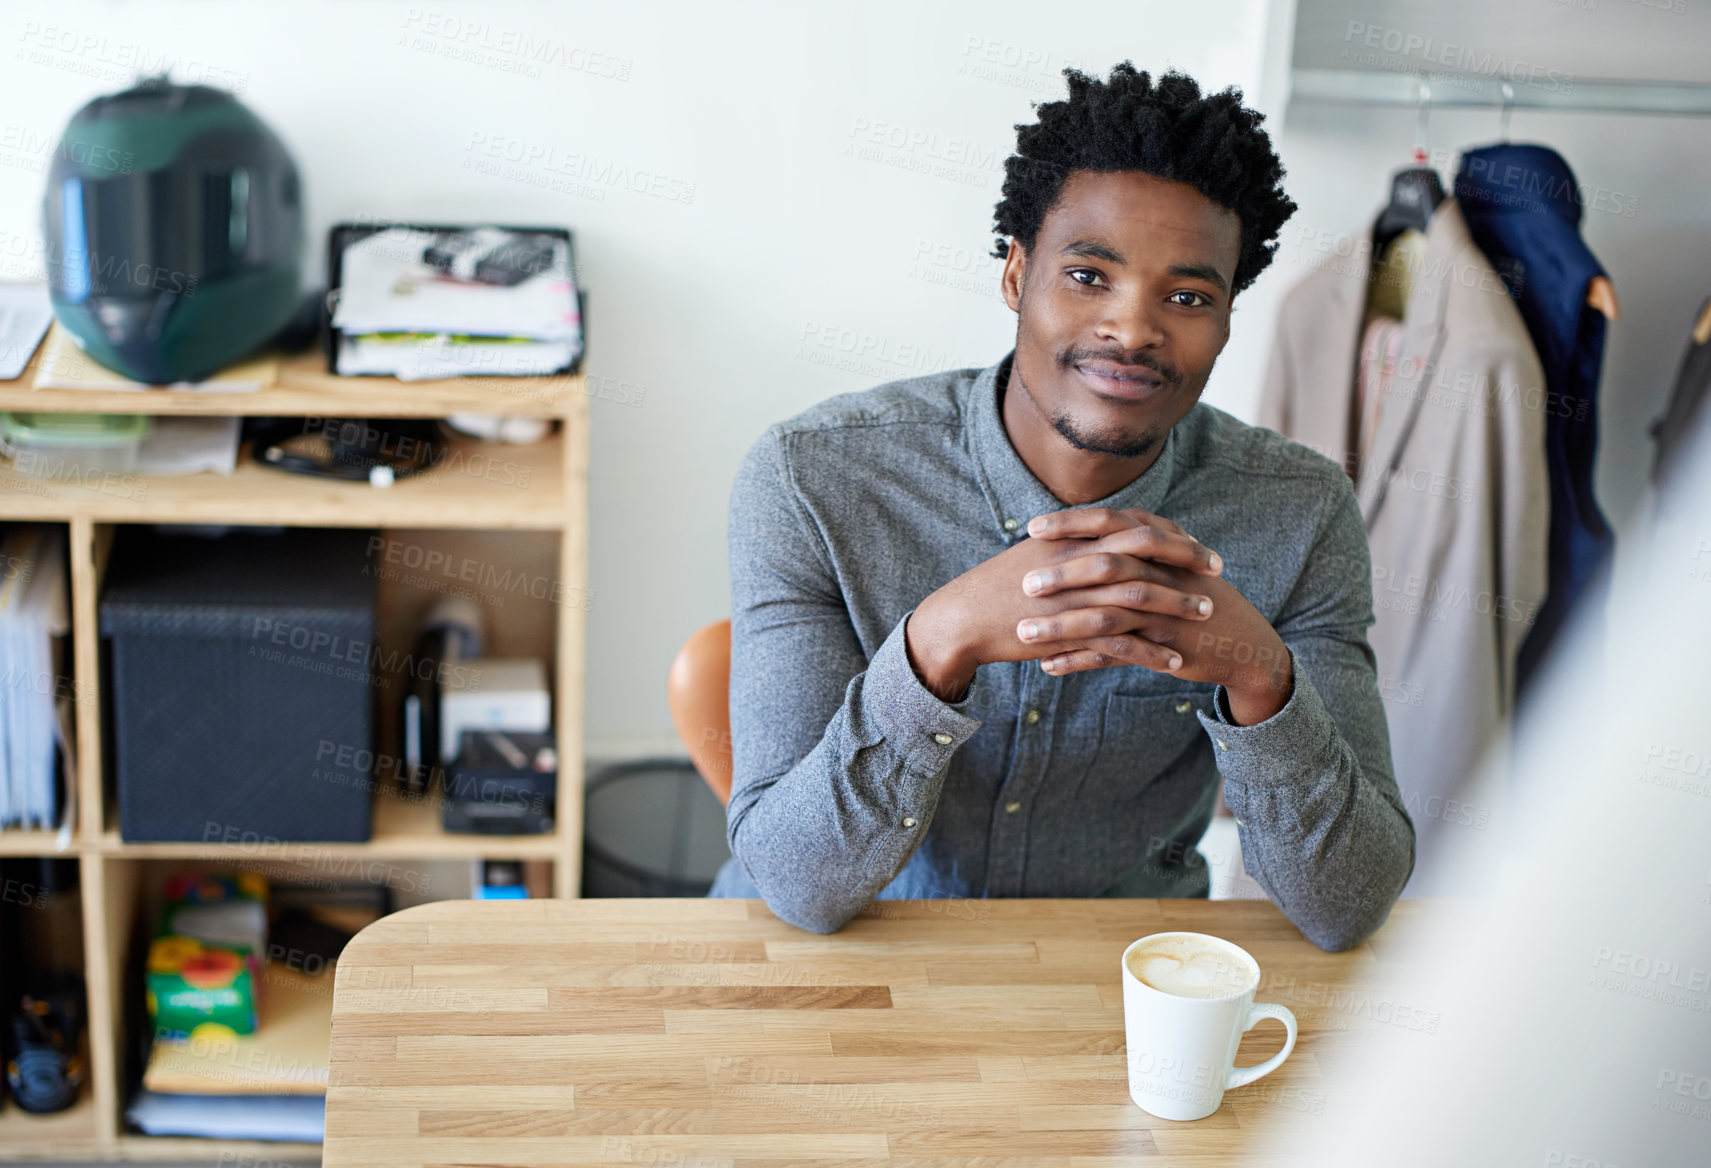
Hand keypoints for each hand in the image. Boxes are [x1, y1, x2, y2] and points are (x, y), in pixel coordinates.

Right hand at [906, 507, 1222, 701]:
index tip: (1192, 541)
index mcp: (1072, 538)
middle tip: (1215, 568)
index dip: (1166, 532)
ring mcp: (1074, 596)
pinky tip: (1172, 662)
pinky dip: (1150, 652)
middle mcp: (1077, 560)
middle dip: (1185, 558)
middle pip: (1145, 550)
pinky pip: (1120, 642)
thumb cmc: (997, 588)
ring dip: (1178, 604)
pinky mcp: (1069, 632)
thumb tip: (1099, 544)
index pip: (1131, 525)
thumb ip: (1071, 547)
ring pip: (1139, 596)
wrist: (962, 618)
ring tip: (1206, 613)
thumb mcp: (1037, 556)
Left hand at [1023, 507, 1294, 724]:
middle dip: (1062, 575)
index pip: (1110, 524)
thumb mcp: (1169, 563)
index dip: (1071, 524)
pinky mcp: (1165, 648)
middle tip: (1024, 583)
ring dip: (1062, 626)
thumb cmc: (1193, 598)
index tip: (1031, 528)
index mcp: (1159, 547)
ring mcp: (1164, 613)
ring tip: (1025, 633)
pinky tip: (1048, 666)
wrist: (1240, 641)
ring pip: (1106, 617)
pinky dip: (1080, 661)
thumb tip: (1083, 532)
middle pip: (1106, 567)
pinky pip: (1116, 655)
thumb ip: (1132, 547)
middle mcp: (1162, 575)